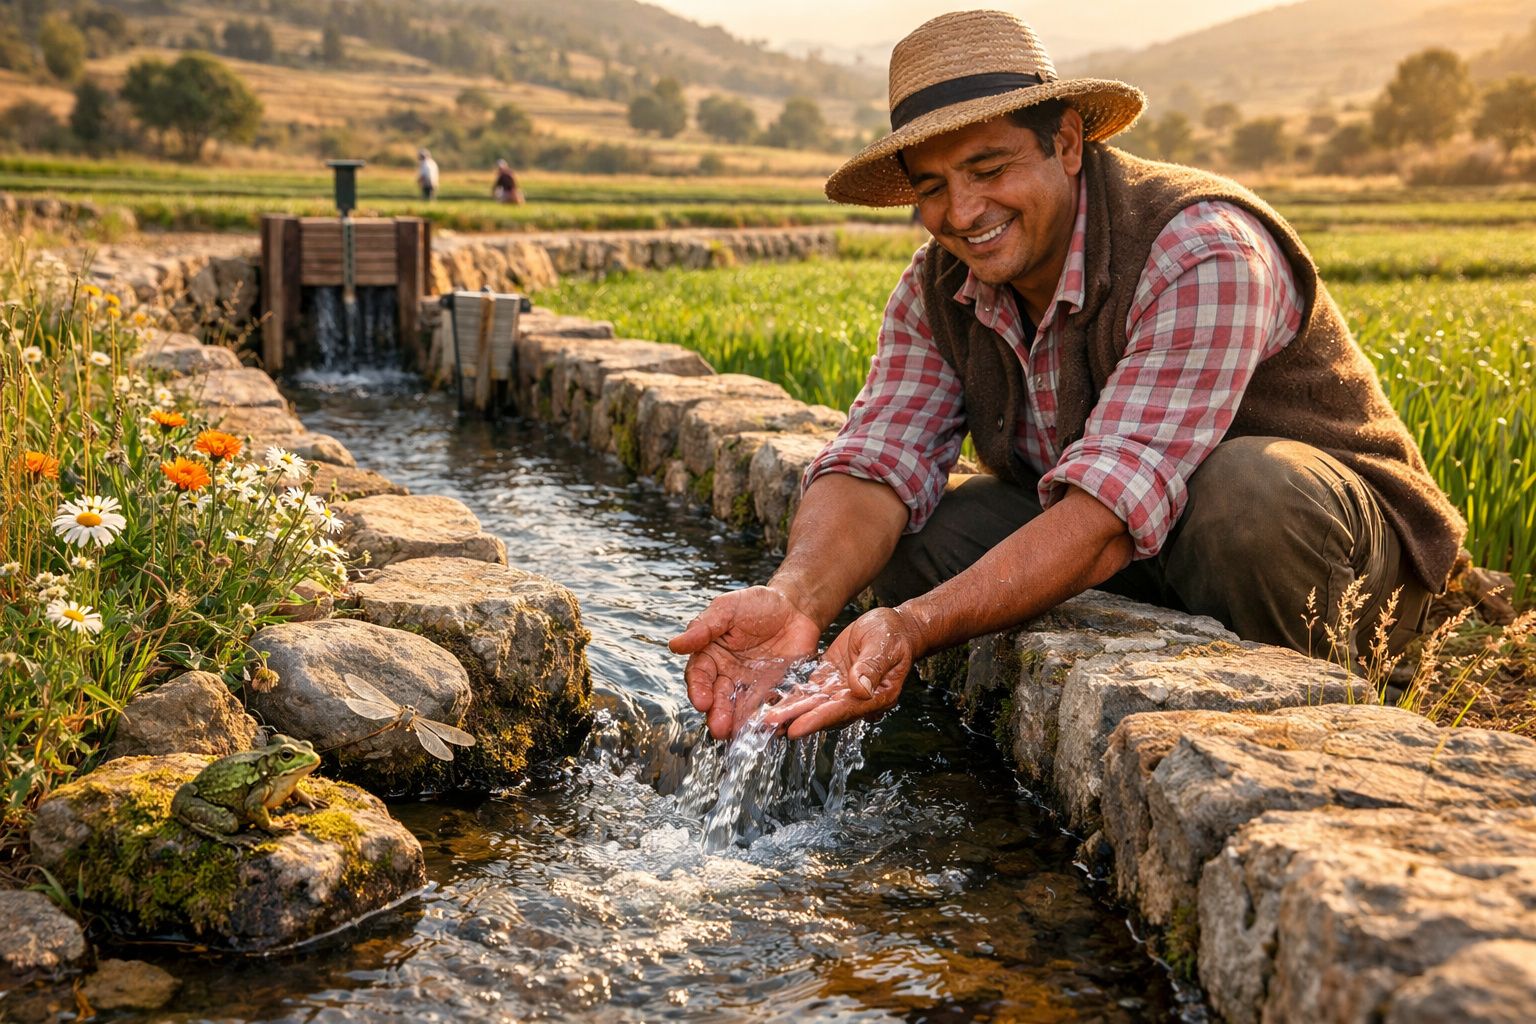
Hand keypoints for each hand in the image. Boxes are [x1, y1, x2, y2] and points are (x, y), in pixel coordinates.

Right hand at [669, 586, 820, 738]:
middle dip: (718, 714)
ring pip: (741, 709)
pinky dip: (769, 719)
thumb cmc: (758, 604)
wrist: (795, 608)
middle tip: (720, 728)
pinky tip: (769, 728)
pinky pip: (770, 708)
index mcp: (711, 656)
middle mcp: (728, 675)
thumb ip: (704, 627)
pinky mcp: (776, 692)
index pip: (700, 676)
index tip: (701, 701)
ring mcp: (752, 687)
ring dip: (739, 724)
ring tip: (740, 735)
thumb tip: (675, 644)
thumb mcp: (728, 609)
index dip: (699, 690)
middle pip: (719, 699)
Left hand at [764, 606, 921, 739]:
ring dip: (790, 713)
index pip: (842, 710)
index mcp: (876, 696)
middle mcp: (857, 700)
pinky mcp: (830, 681)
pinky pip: (810, 693)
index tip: (796, 728)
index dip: (818, 719)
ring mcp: (842, 692)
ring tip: (765, 722)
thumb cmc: (893, 635)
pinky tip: (773, 706)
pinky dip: (793, 700)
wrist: (894, 629)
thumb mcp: (884, 645)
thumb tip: (860, 688)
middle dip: (796, 720)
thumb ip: (872, 666)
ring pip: (813, 706)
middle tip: (771, 727)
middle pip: (824, 713)